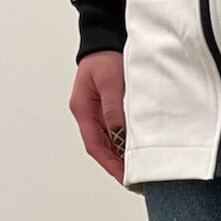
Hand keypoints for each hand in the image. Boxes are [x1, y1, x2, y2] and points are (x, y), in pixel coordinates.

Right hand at [69, 50, 129, 184]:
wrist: (105, 40)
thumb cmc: (105, 57)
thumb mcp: (110, 82)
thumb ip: (114, 109)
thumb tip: (118, 134)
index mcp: (83, 109)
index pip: (94, 145)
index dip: (109, 164)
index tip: (123, 177)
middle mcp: (87, 114)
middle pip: (101, 148)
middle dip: (116, 166)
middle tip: (135, 181)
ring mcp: (96, 113)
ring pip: (107, 142)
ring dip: (120, 157)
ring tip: (138, 171)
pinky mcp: (107, 110)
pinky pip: (114, 133)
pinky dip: (123, 144)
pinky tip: (135, 152)